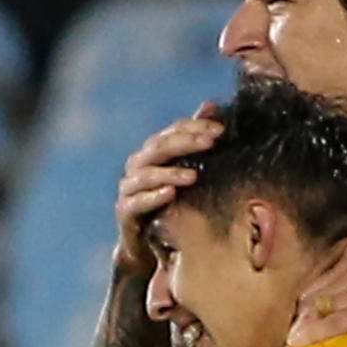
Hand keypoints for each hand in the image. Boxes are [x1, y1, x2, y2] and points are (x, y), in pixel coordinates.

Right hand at [113, 102, 221, 273]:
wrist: (146, 241)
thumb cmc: (168, 200)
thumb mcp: (184, 168)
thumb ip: (193, 139)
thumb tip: (211, 104)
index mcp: (152, 152)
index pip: (172, 131)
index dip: (195, 127)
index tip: (221, 130)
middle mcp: (137, 165)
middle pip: (158, 147)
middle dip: (185, 143)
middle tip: (210, 143)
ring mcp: (128, 188)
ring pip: (145, 174)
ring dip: (170, 173)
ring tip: (194, 176)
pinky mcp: (125, 211)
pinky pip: (136, 202)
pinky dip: (153, 197)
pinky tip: (171, 194)